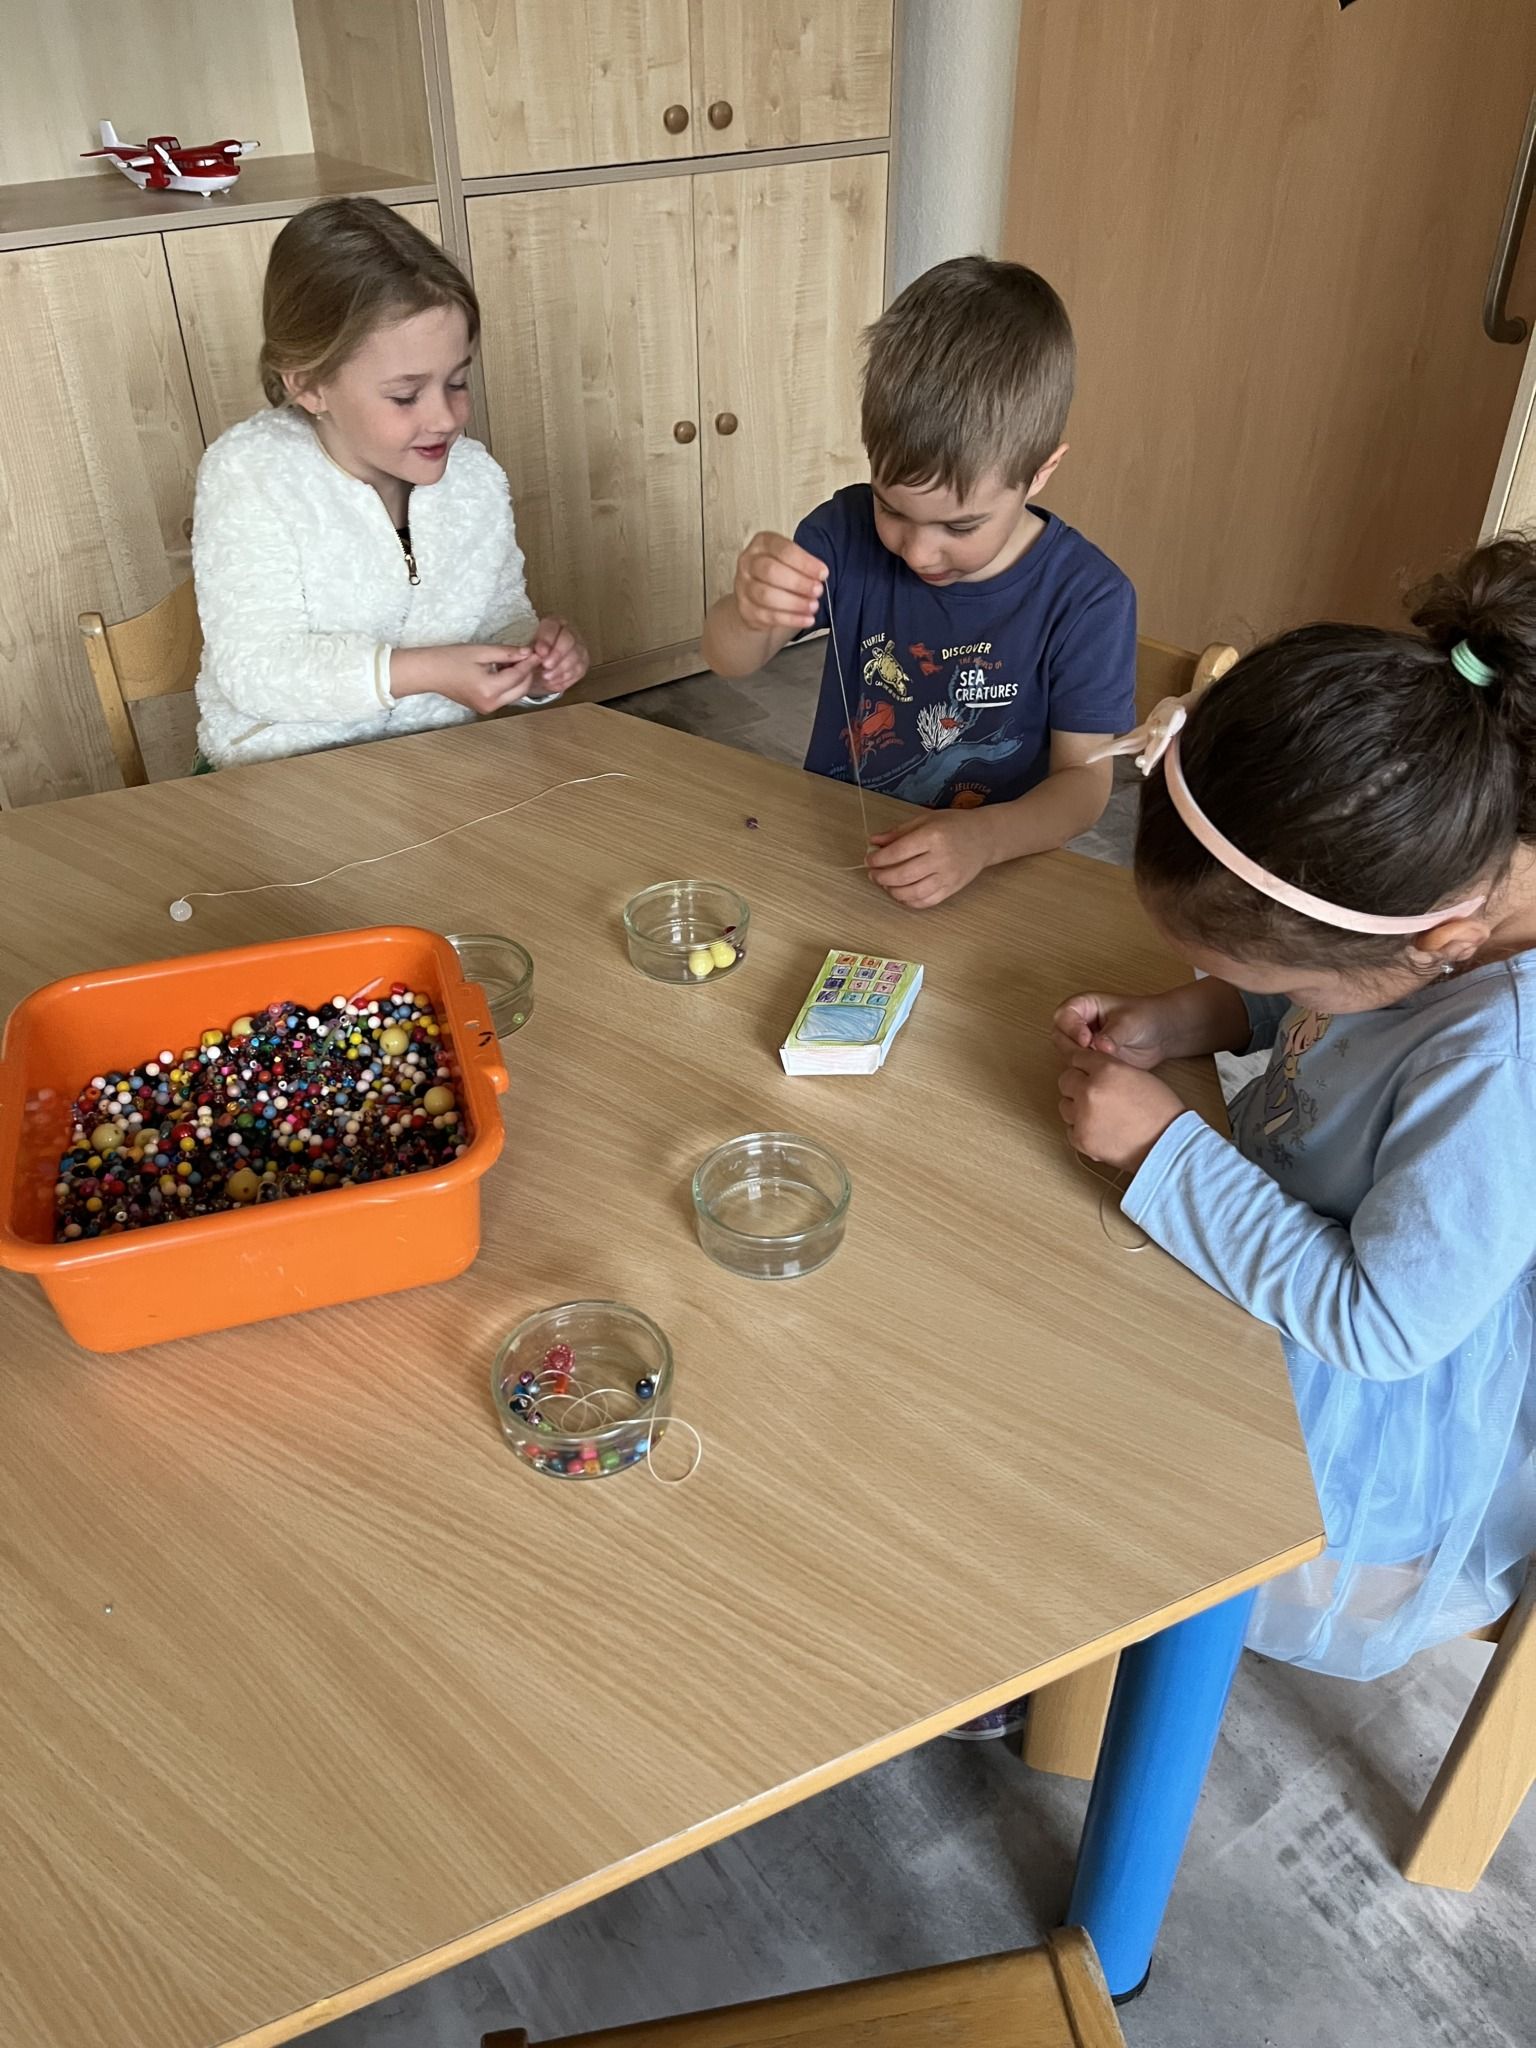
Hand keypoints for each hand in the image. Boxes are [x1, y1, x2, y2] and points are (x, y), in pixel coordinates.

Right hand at [391, 643, 541, 712]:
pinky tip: (505, 670)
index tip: (537, 651)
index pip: (519, 676)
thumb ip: (506, 652)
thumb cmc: (450, 659)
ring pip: (516, 694)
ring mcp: (488, 709)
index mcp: (489, 690)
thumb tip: (528, 652)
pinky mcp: (485, 708)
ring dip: (520, 678)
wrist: (429, 672)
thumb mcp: (481, 651)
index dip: (530, 662)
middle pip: (522, 689)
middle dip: (527, 672)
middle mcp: (491, 704)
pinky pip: (505, 696)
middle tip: (528, 655)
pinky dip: (510, 684)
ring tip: (515, 660)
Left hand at [529, 616, 588, 694]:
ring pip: (575, 656)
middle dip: (557, 654)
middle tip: (546, 665)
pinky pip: (578, 670)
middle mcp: (569, 632)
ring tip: (546, 677)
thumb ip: (530, 649)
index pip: (553, 626)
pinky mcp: (583, 663)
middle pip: (568, 640)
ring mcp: (579, 648)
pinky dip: (564, 678)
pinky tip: (553, 683)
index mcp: (554, 623)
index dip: (547, 639)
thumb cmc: (533, 655)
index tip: (540, 652)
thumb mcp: (528, 649)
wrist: (540, 668)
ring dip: (560, 669)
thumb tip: (534, 654)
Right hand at [732, 532, 826, 633]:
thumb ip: (804, 565)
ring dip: (794, 602)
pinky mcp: (746, 609)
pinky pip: (768, 616)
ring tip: (813, 606)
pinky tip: (806, 619)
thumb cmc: (779, 573)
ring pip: (767, 595)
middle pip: (770, 571)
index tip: (823, 573)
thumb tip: (820, 576)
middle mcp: (748, 562)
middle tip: (818, 591)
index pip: (783, 550)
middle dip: (798, 582)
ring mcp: (743, 586)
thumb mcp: (790, 560)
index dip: (805, 563)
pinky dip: (791, 619)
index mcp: (762, 543)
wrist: (755, 597)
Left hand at [866, 811, 995, 907]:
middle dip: (881, 877)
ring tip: (885, 884)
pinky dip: (909, 901)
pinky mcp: (952, 889)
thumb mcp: (926, 819)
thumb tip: (873, 842)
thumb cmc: (954, 825)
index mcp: (932, 836)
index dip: (878, 859)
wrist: (985, 837)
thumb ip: (898, 832)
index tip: (869, 859)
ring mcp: (948, 876)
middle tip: (873, 874)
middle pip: (902, 875)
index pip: (897, 852)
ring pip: (912, 892)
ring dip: (892, 891)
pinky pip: (926, 901)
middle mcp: (940, 858)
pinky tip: (901, 893)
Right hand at [1051, 991, 1175, 1069]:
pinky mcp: (1093, 1059)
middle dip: (1072, 1047)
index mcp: (1085, 1005)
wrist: (1163, 1034)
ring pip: (1068, 1054)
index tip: (1087, 1039)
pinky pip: (1081, 1067)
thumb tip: (1099, 1047)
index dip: (1072, 1028)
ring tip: (1101, 1063)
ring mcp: (1085, 1043)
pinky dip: (1089, 1070)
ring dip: (1080, 1060)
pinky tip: (1105, 1071)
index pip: (1064, 1015)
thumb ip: (1112, 1034)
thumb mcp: (1129, 1022)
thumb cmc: (1146, 1017)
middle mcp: (1081, 1024)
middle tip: (1090, 1054)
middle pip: (1060, 1036)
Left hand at [1057, 1049, 1184, 1171]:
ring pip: (1064, 1105)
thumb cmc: (1161, 1112)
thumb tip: (1091, 1070)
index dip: (1082, 1065)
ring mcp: (1083, 1116)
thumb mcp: (1138, 1076)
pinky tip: (1099, 1129)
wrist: (1168, 1144)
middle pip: (1066, 1080)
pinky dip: (1081, 1129)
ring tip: (1098, 1114)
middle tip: (1091, 1094)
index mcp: (1106, 1070)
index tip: (1084, 1070)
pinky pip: (1070, 1129)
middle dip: (1076, 1085)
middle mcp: (1090, 1090)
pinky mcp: (1081, 1139)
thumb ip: (1111, 1069)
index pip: (1077, 1058)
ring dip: (1076, 1107)